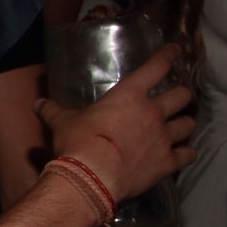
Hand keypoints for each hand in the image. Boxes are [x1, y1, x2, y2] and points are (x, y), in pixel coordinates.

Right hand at [38, 45, 194, 202]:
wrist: (92, 176)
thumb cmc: (78, 141)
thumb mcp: (62, 123)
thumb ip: (53, 111)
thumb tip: (37, 104)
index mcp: (129, 95)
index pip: (155, 67)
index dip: (167, 56)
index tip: (175, 50)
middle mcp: (153, 112)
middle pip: (181, 95)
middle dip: (181, 94)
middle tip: (176, 98)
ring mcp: (163, 138)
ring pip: (188, 124)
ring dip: (185, 123)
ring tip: (180, 126)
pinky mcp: (167, 162)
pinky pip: (187, 155)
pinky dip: (186, 154)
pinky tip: (184, 154)